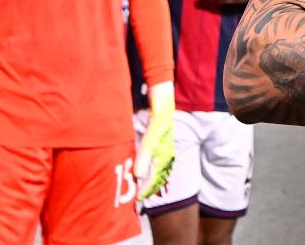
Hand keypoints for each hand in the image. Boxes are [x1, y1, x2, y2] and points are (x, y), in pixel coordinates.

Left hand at [134, 82, 175, 200]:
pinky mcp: (162, 146)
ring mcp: (166, 152)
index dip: (146, 190)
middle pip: (159, 178)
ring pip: (160, 172)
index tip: (138, 198)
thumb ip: (143, 158)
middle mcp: (167, 157)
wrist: (164, 106)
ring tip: (143, 187)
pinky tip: (147, 171)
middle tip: (139, 196)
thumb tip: (137, 176)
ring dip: (152, 181)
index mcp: (164, 158)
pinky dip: (153, 172)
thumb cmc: (157, 123)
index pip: (155, 180)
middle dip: (150, 188)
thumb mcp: (148, 140)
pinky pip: (159, 164)